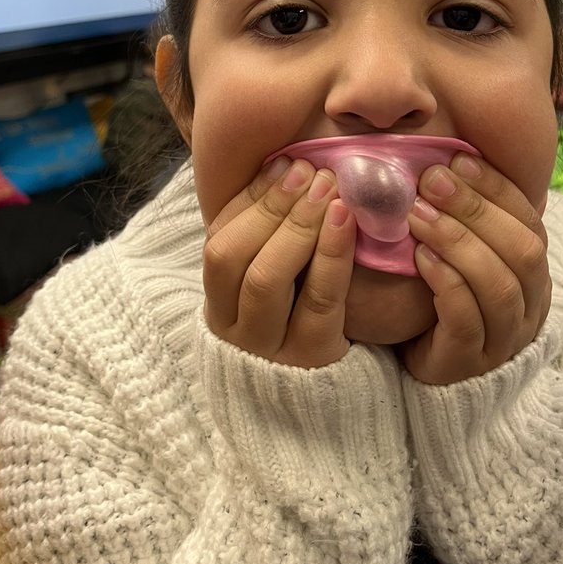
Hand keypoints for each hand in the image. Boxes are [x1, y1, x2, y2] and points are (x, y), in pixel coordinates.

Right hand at [203, 159, 355, 367]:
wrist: (326, 400)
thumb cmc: (305, 321)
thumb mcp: (277, 280)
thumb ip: (272, 234)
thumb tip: (286, 164)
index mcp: (217, 301)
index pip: (218, 242)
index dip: (251, 199)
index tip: (286, 163)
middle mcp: (232, 326)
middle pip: (234, 257)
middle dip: (273, 206)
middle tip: (311, 170)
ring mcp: (267, 347)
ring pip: (267, 278)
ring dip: (297, 224)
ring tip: (328, 187)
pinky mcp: (310, 357)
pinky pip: (318, 300)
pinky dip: (331, 253)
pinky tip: (345, 219)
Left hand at [399, 153, 550, 384]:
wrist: (427, 369)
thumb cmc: (443, 299)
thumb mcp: (461, 254)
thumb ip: (464, 217)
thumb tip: (440, 158)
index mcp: (534, 272)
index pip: (530, 221)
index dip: (495, 188)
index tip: (455, 160)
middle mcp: (530, 305)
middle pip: (521, 250)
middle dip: (475, 209)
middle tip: (429, 181)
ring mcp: (505, 338)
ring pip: (498, 284)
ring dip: (457, 241)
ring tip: (416, 215)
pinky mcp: (470, 362)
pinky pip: (467, 318)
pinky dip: (445, 281)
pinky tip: (418, 258)